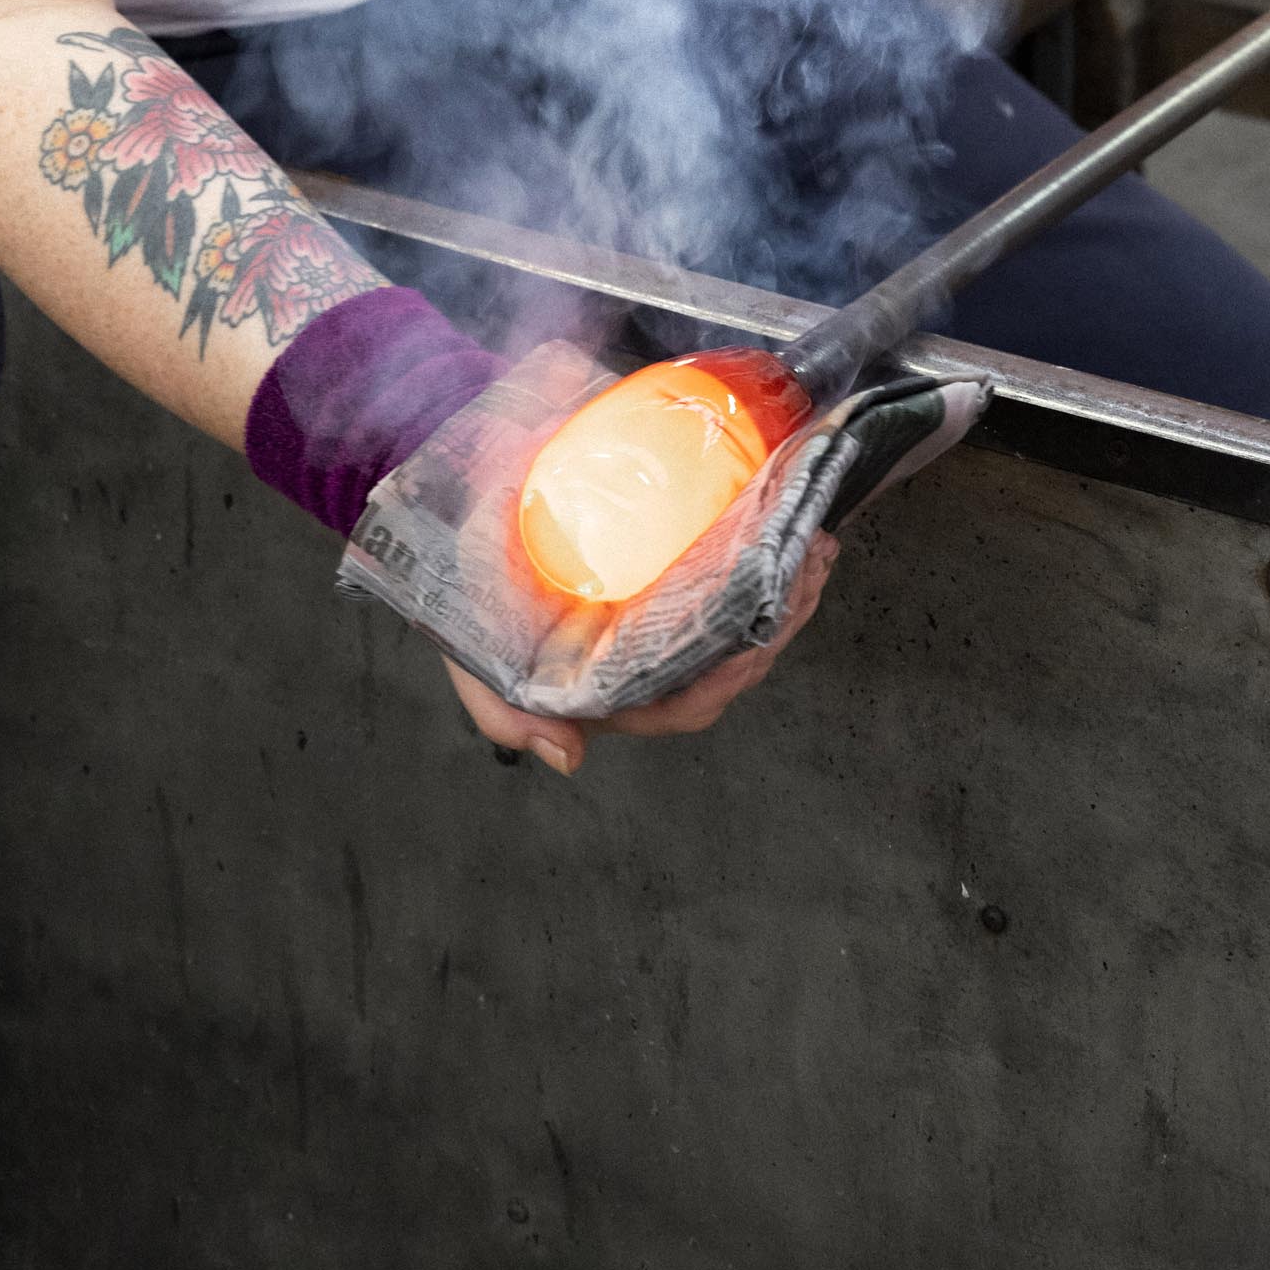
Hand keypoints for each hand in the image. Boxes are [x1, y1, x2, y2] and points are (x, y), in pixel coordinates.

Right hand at [438, 530, 840, 774]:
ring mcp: (661, 617)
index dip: (725, 682)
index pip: (682, 705)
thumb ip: (505, 713)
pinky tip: (793, 528)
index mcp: (609, 690)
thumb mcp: (473, 654)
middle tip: (809, 568)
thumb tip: (568, 758)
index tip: (756, 642)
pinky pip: (732, 580)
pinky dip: (768, 561)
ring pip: (740, 624)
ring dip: (786, 593)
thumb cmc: (466, 590)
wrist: (453, 511)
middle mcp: (644, 662)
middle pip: (727, 664)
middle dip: (777, 626)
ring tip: (816, 547)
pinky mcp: (671, 571)